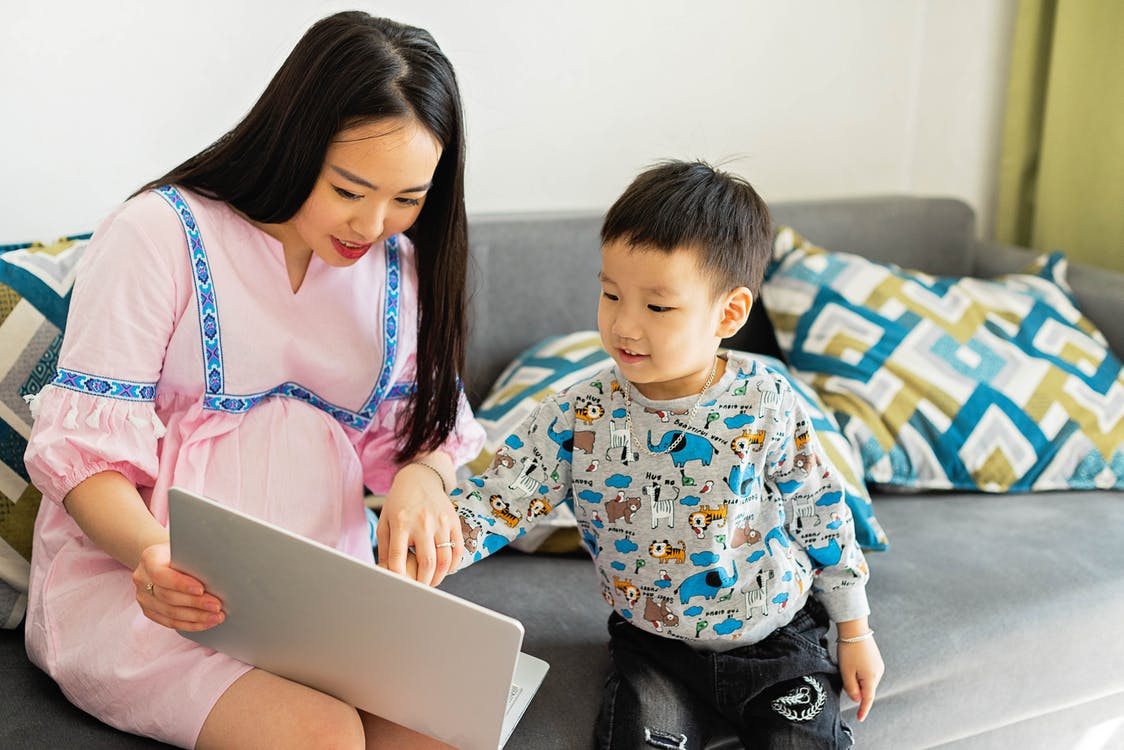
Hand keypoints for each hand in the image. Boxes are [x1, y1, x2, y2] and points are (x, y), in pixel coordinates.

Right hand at [132, 542, 224, 630]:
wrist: (165, 558)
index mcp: (149, 558)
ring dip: (197, 617)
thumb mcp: (186, 547)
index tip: (202, 589)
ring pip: (170, 613)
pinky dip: (191, 624)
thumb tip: (219, 569)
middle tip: (217, 606)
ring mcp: (143, 597)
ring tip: (217, 617)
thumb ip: (195, 558)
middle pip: (168, 597)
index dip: (182, 584)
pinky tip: (206, 623)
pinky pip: (170, 622)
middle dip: (196, 603)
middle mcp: (142, 578)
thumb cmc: (182, 551)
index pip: (162, 575)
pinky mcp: (150, 611)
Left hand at [378, 461, 462, 586]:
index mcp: (401, 522)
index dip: (398, 576)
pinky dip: (453, 565)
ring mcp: (440, 522)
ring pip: (445, 559)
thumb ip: (385, 547)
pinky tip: (445, 569)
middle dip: (423, 583)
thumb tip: (384, 573)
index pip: (398, 557)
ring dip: (439, 577)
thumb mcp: (385, 521)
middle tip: (419, 590)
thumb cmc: (399, 503)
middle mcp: (422, 523)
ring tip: (432, 582)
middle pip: (427, 562)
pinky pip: (458, 549)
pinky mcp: (454, 521)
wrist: (419, 478)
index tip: (399, 587)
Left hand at [838, 636, 883, 721]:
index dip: (864, 710)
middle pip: (866, 689)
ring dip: (857, 680)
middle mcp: (878, 673)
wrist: (855, 628)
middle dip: (856, 689)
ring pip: (866, 680)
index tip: (860, 719)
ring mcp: (878, 665)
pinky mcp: (875, 659)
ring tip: (847, 665)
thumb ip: (851, 688)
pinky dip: (859, 673)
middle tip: (844, 674)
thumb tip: (857, 699)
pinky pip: (867, 672)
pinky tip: (852, 663)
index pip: (868, 699)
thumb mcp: (846, 671)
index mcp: (871, 678)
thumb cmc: (849, 650)